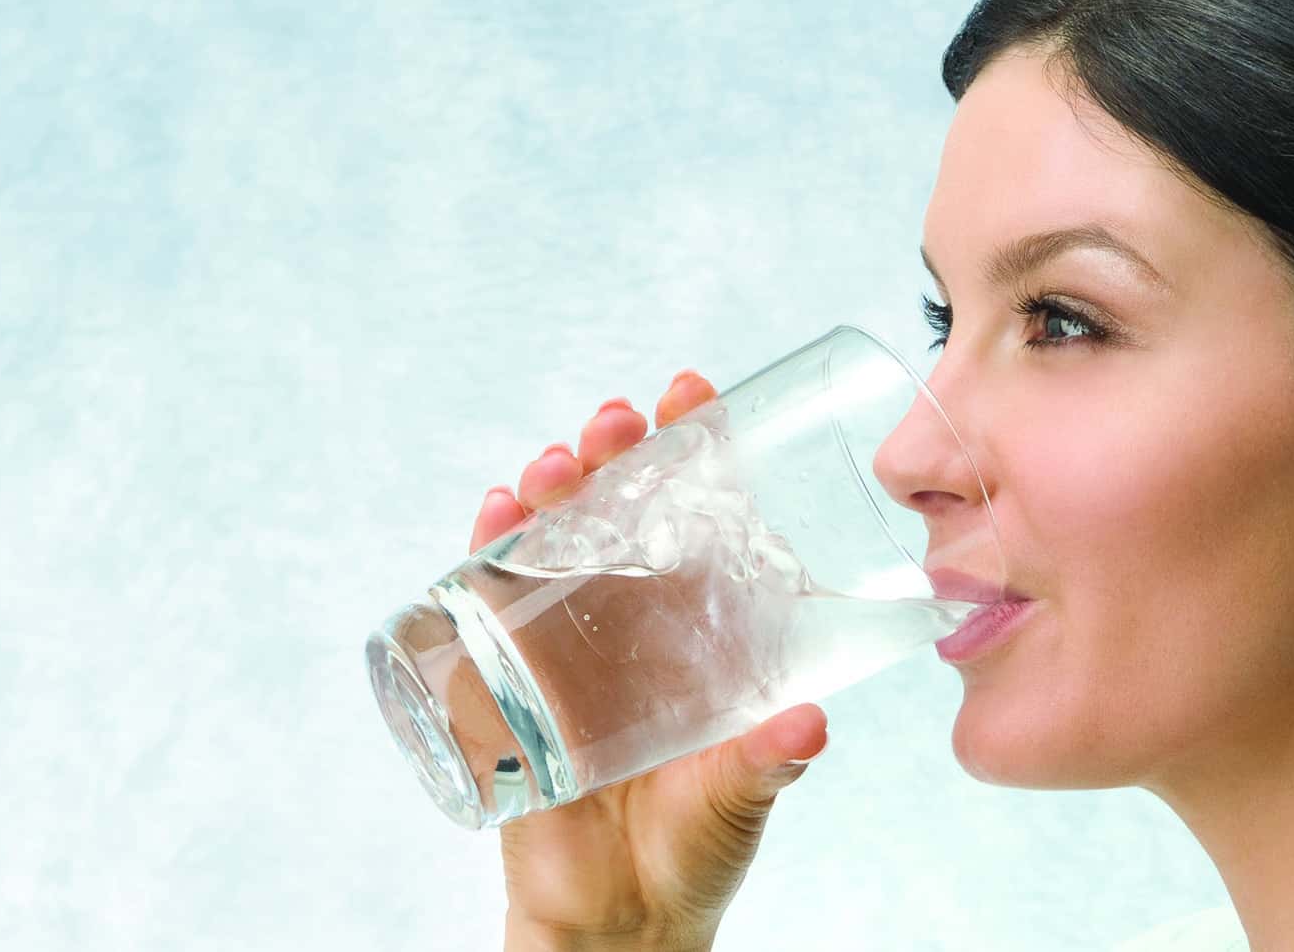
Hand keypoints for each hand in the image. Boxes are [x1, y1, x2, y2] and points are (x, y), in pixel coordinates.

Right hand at [473, 370, 828, 951]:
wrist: (618, 918)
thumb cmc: (695, 846)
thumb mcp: (742, 796)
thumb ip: (770, 762)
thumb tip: (809, 724)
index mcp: (695, 621)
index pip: (696, 511)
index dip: (692, 446)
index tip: (692, 393)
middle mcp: (630, 615)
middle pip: (616, 507)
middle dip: (611, 451)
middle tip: (616, 425)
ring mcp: (565, 639)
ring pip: (551, 536)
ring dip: (548, 488)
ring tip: (555, 467)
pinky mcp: (506, 676)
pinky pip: (487, 597)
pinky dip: (484, 547)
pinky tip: (494, 515)